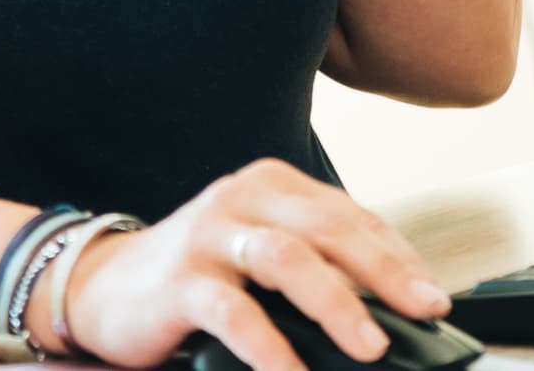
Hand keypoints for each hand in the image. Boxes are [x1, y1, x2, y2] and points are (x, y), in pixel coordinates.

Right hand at [61, 158, 452, 370]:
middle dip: (386, 273)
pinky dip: (271, 347)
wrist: (100, 286)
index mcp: (273, 186)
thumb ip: (313, 266)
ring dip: (337, 305)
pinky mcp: (180, 280)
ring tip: (371, 346)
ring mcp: (210, 236)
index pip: (351, 217)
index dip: (399, 258)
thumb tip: (388, 308)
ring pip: (288, 260)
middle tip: (424, 310)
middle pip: (330, 229)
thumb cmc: (195, 275)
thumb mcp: (258, 254)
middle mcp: (244, 199)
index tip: (434, 297)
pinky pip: (234, 312)